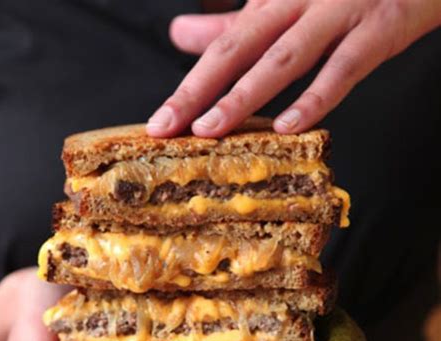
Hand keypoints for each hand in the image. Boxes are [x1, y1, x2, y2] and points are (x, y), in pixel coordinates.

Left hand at [147, 0, 440, 136]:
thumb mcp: (283, 2)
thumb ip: (231, 23)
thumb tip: (179, 33)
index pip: (221, 46)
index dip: (187, 86)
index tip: (160, 122)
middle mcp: (297, 0)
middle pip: (237, 49)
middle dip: (197, 91)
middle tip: (166, 127)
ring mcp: (338, 12)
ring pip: (282, 59)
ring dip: (244, 96)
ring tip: (211, 130)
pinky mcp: (378, 28)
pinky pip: (343, 69)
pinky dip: (315, 99)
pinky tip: (289, 127)